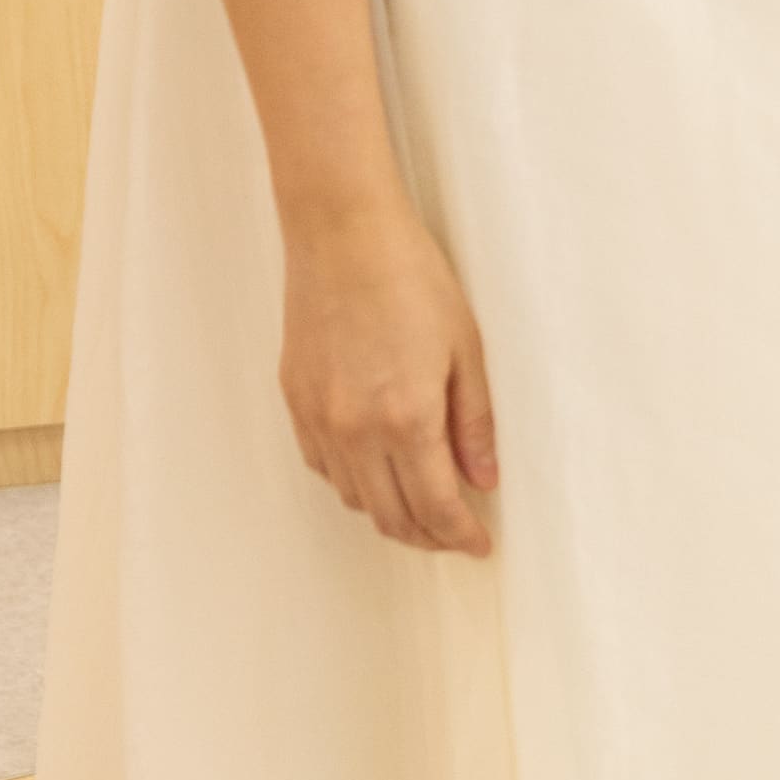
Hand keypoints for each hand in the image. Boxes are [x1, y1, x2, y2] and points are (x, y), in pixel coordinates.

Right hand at [278, 196, 500, 553]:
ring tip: (421, 506)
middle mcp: (355, 429)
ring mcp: (319, 418)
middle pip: (391, 515)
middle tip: (455, 534)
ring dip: (389, 513)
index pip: (436, 506)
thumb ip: (474, 423)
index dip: (460, 536)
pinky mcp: (295, 401)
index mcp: (406, 417)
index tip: (479, 544)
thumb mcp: (465, 349)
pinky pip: (323, 466)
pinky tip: (376, 470)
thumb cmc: (411, 278)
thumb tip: (484, 478)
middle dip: (428, 536)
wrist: (343, 235)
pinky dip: (353, 482)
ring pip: (353, 498)